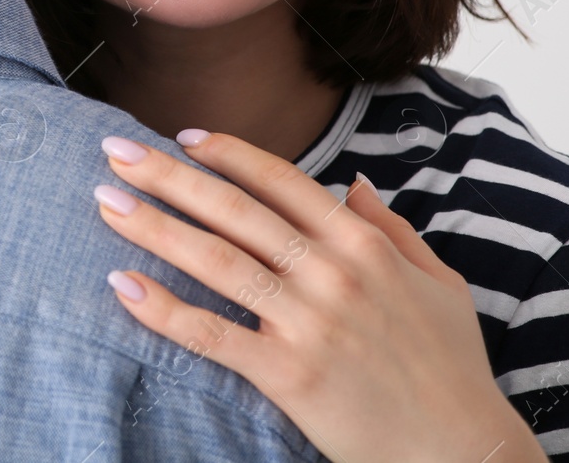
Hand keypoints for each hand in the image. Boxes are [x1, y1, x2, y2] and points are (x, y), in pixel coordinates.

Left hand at [94, 130, 545, 462]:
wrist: (463, 454)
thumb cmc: (451, 369)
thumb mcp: (440, 284)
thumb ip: (393, 229)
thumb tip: (354, 183)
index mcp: (364, 244)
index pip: (280, 181)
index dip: (227, 153)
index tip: (181, 136)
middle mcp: (332, 272)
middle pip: (232, 209)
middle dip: (167, 175)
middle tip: (114, 150)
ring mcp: (309, 322)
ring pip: (214, 260)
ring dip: (152, 226)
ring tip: (104, 202)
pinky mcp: (288, 373)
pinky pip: (211, 333)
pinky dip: (161, 308)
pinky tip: (121, 285)